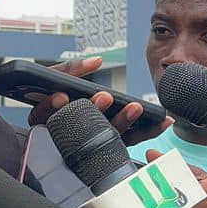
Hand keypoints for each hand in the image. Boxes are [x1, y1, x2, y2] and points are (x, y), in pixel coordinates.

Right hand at [26, 58, 172, 145]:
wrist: (66, 116)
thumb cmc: (54, 94)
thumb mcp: (55, 78)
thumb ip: (71, 70)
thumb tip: (97, 61)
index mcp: (45, 120)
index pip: (44, 116)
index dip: (52, 107)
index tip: (61, 96)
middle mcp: (65, 136)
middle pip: (77, 130)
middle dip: (93, 112)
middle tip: (104, 97)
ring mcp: (91, 143)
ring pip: (105, 138)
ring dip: (122, 122)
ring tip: (136, 107)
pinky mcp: (111, 146)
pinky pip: (129, 140)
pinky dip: (147, 130)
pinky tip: (162, 120)